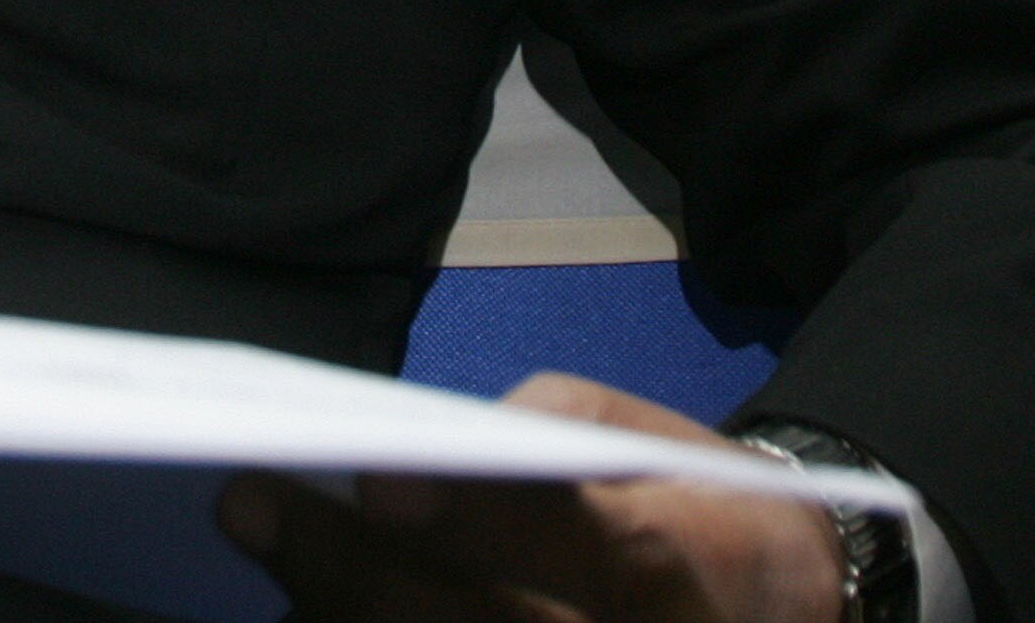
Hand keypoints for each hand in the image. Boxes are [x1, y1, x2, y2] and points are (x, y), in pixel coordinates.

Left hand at [218, 374, 845, 621]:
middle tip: (247, 504)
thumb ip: (548, 429)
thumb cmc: (697, 512)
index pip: (586, 543)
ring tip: (261, 550)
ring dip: (341, 614)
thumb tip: (435, 441)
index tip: (376, 478)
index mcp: (689, 566)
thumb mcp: (646, 440)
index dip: (482, 516)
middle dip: (358, 573)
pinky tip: (310, 602)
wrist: (787, 615)